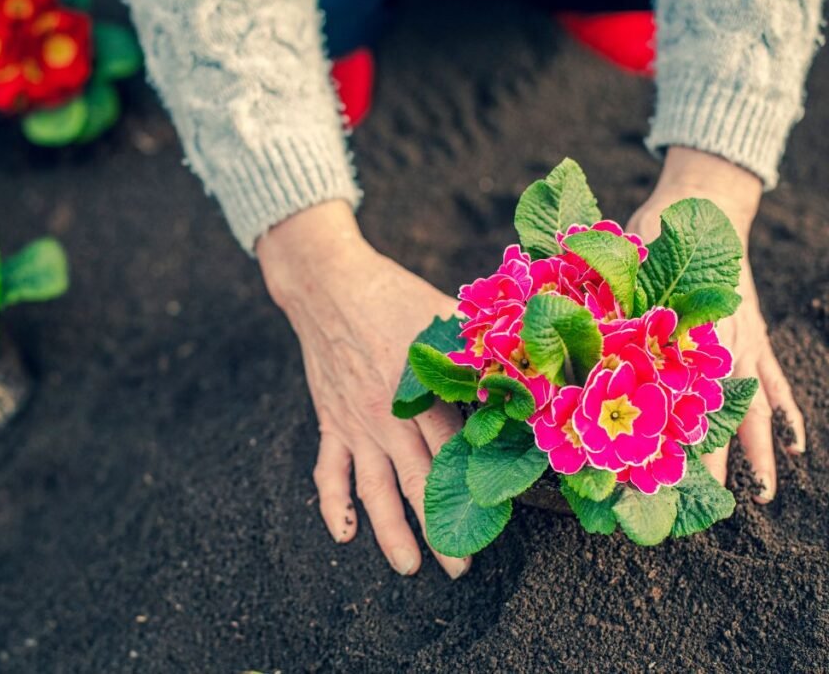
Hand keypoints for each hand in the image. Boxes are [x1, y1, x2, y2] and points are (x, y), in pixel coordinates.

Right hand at [257, 201, 469, 577]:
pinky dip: (332, 504)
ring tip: (408, 567)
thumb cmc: (394, 295)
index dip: (474, 487)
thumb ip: (477, 349)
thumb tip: (523, 370)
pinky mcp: (331, 421)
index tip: (495, 519)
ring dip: (389, 531)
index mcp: (421, 390)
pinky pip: (328, 471)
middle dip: (439, 528)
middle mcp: (387, 415)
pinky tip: (343, 535)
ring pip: (373, 488)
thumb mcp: (441, 315)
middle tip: (461, 566)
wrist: (329, 284)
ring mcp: (356, 423)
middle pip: (417, 481)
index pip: (453, 450)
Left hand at [626, 148, 805, 501]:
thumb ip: (608, 307)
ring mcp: (744, 344)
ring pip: (755, 409)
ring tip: (760, 497)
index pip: (674, 399)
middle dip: (710, 461)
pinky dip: (786, 413)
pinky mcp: (755, 338)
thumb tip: (572, 342)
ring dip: (757, 453)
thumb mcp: (622, 269)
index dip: (664, 439)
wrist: (705, 203)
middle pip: (719, 415)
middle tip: (700, 507)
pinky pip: (776, 382)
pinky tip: (794, 446)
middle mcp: (721, 346)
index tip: (653, 475)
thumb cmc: (652, 235)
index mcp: (684, 334)